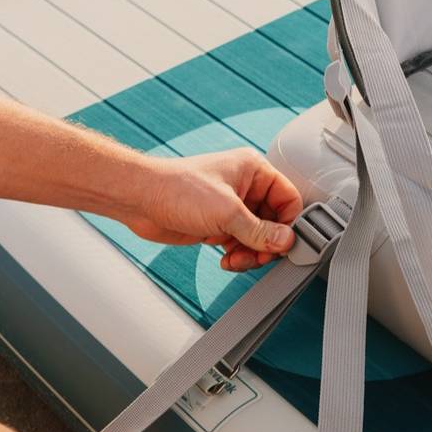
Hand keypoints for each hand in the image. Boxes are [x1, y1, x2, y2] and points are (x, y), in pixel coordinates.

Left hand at [124, 147, 302, 271]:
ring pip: (257, 236)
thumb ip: (260, 230)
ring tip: (237, 261)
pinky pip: (240, 243)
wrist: (141, 200)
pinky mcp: (218, 223)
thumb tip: (286, 241)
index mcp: (254, 170)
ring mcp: (231, 206)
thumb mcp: (226, 212)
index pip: (288, 198)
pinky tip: (226, 261)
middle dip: (267, 243)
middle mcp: (246, 186)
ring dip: (251, 253)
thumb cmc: (179, 189)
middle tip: (259, 257)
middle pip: (274, 221)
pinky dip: (238, 255)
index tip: (284, 245)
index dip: (289, 223)